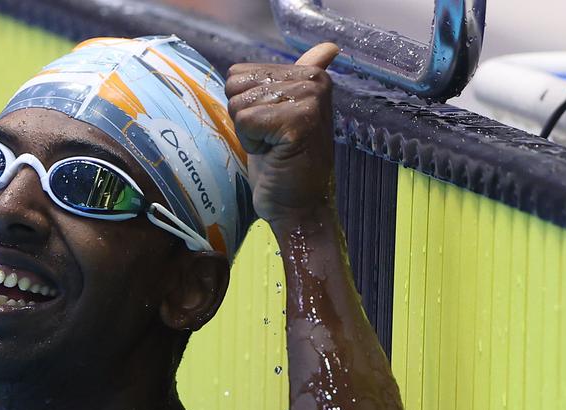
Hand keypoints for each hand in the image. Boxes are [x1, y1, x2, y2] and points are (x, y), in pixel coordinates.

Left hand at [226, 43, 340, 225]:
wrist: (297, 206)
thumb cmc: (284, 163)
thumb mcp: (284, 114)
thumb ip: (294, 80)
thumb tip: (330, 46)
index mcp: (310, 74)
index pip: (238, 73)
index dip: (245, 106)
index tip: (272, 128)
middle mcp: (313, 81)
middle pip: (235, 85)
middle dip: (245, 118)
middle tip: (272, 140)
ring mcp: (308, 100)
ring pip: (238, 104)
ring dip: (249, 133)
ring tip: (274, 147)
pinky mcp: (297, 122)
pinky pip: (245, 121)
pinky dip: (252, 144)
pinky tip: (274, 154)